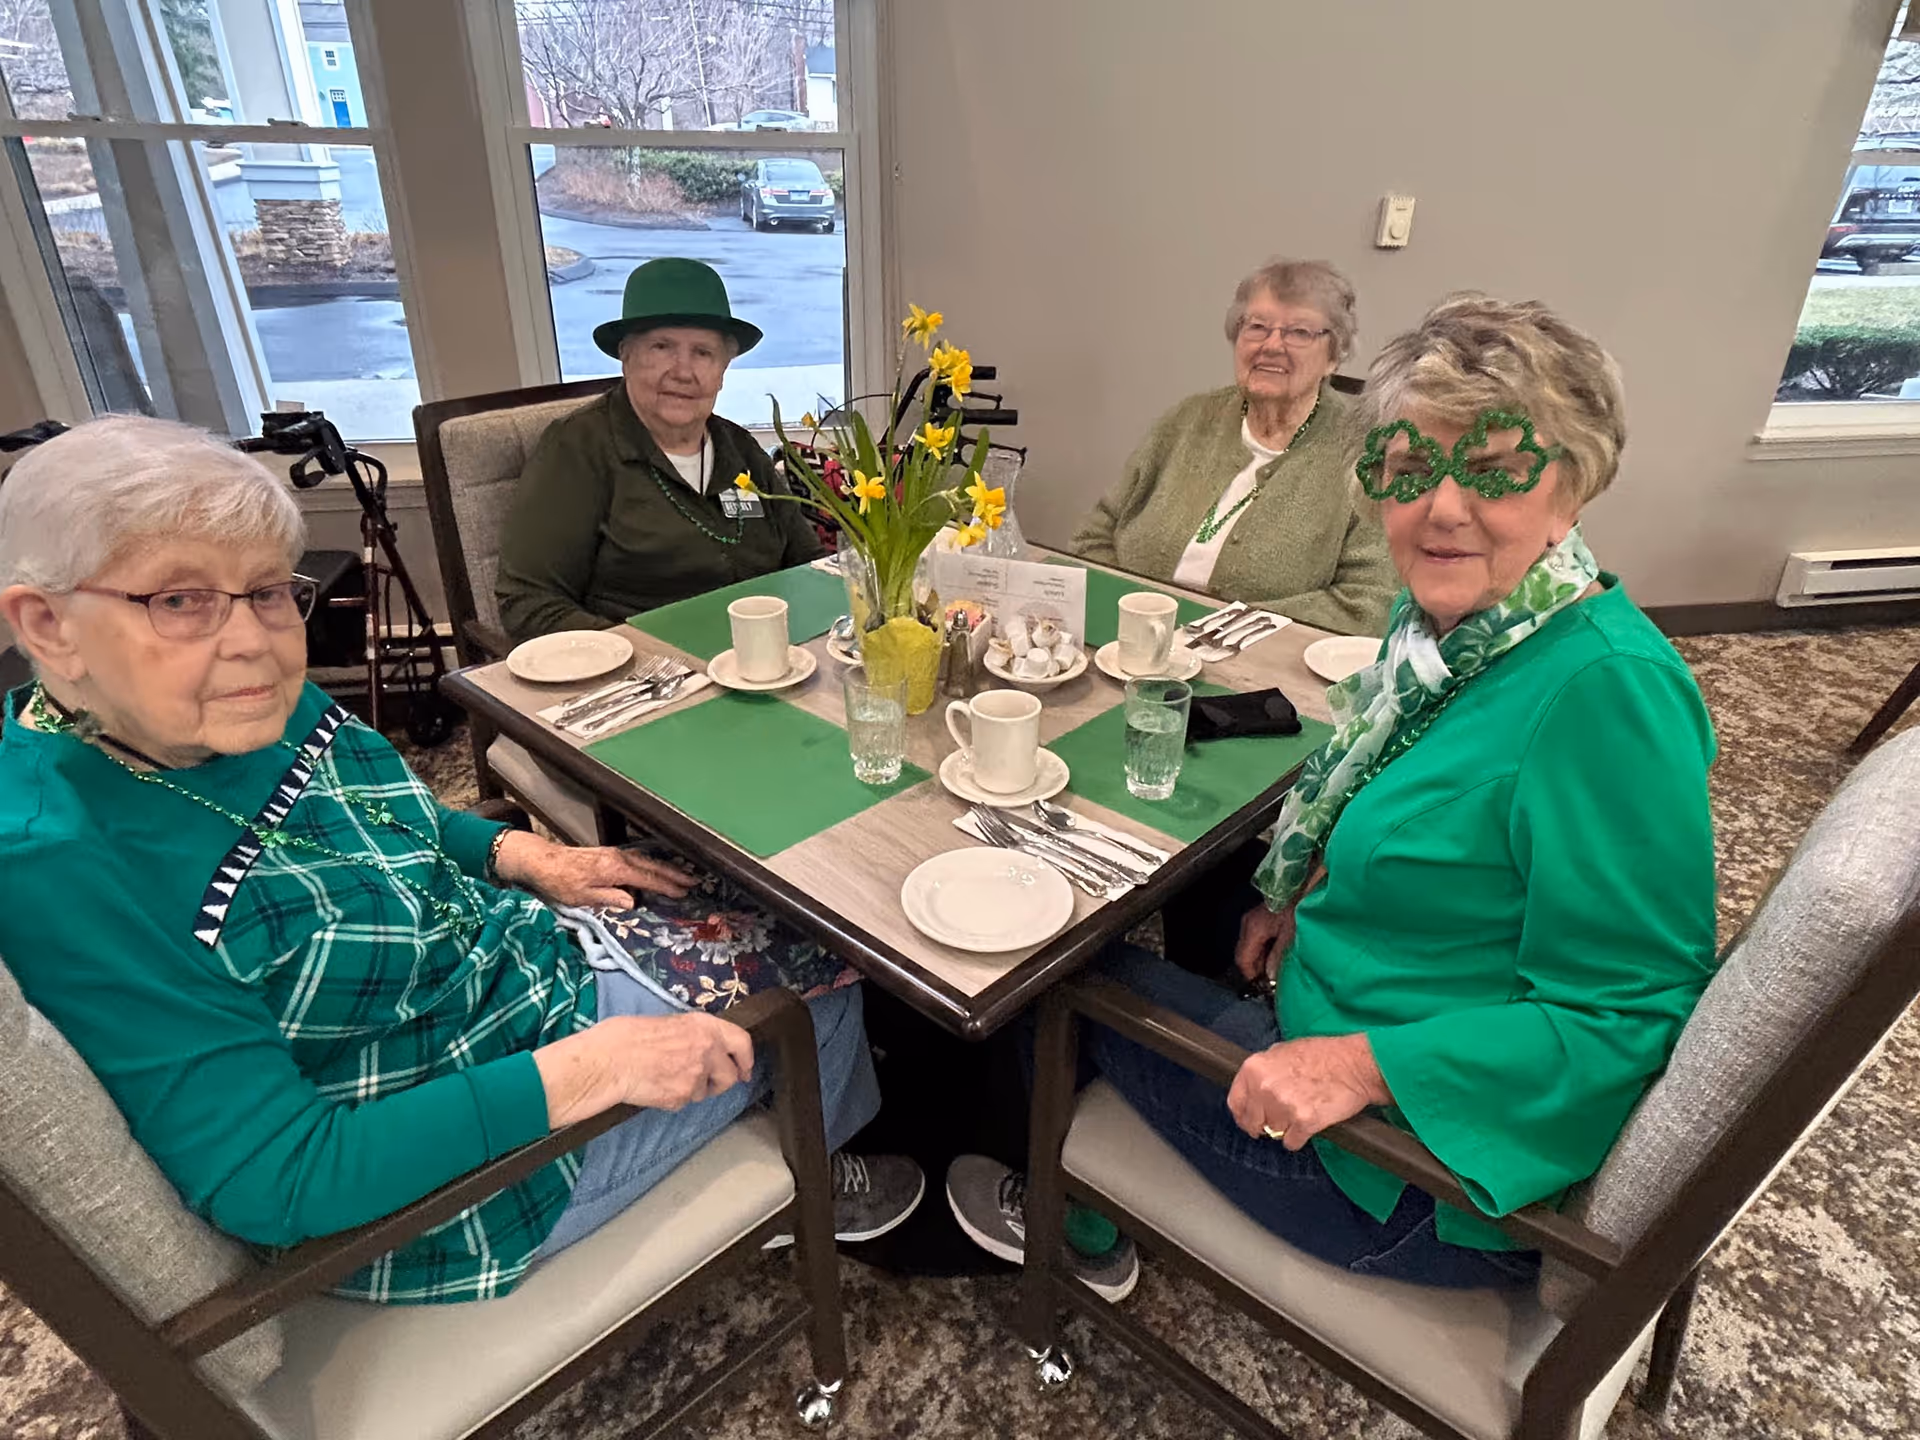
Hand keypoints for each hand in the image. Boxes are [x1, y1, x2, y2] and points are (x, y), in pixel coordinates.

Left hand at [494, 831, 695, 906]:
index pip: (648, 879)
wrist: (542, 861)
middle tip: (694, 881)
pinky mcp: (608, 853)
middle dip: (673, 874)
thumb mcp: (584, 898)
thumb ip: (610, 899)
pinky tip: (654, 868)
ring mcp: (614, 853)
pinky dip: (651, 863)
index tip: (685, 892)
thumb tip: (634, 903)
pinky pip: (637, 858)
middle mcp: (619, 858)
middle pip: (652, 866)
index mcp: (616, 870)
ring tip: (681, 875)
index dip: (668, 886)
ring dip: (664, 868)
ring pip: (646, 860)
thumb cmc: (561, 883)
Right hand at [535, 1011, 753, 1127]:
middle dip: (721, 1081)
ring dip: (695, 1089)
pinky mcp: (682, 1098)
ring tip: (669, 1078)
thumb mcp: (669, 1022)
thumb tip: (702, 1044)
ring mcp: (696, 1076)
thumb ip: (694, 1034)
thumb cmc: (628, 1037)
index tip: (744, 1068)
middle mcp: (707, 1050)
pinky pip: (686, 1102)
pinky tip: (657, 1087)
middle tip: (707, 1082)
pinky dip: (675, 1098)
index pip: (742, 1042)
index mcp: (705, 1026)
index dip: (746, 1058)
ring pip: (707, 1092)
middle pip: (730, 1075)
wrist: (609, 1060)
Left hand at [1225, 1034, 1390, 1150]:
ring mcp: (1283, 1106)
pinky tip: (1309, 1124)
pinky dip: (1299, 1138)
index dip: (1242, 1114)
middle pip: (1253, 1122)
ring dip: (1285, 1128)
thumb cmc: (1323, 1054)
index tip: (1248, 1120)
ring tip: (1300, 1114)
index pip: (1235, 1102)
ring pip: (1273, 1132)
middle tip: (1279, 1120)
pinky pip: (1291, 1142)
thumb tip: (1254, 1085)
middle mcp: (1264, 1088)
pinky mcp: (1304, 1122)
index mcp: (1255, 1068)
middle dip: (1264, 1124)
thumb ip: (1264, 1069)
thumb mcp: (1283, 1050)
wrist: (1354, 1064)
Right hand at [1235, 902, 1294, 983]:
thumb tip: (1271, 976)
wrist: (1306, 881)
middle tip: (1273, 983)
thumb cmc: (1299, 904)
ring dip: (1264, 960)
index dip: (1252, 977)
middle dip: (1258, 970)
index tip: (1264, 989)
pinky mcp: (1266, 916)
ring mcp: (1256, 918)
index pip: (1243, 960)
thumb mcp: (1291, 934)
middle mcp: (1250, 923)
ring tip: (1278, 971)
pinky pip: (1261, 939)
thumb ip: (1278, 957)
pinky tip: (1281, 955)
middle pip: (1246, 954)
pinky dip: (1268, 950)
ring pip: (1254, 947)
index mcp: (1252, 928)